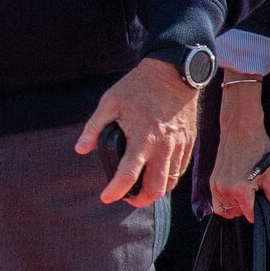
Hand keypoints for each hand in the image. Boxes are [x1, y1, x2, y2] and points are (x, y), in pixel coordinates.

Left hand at [76, 58, 199, 207]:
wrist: (174, 70)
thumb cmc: (139, 85)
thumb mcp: (110, 102)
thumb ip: (94, 127)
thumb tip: (80, 149)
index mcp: (142, 139)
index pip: (128, 177)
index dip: (115, 192)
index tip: (106, 197)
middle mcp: (163, 146)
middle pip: (155, 189)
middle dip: (140, 199)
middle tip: (127, 197)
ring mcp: (179, 145)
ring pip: (170, 182)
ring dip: (155, 190)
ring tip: (142, 186)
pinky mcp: (189, 141)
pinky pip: (180, 169)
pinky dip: (169, 177)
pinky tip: (157, 172)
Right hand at [208, 81, 269, 223]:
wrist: (241, 127)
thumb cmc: (258, 148)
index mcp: (239, 189)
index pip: (250, 216)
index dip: (260, 210)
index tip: (263, 196)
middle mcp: (224, 190)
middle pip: (239, 214)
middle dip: (249, 206)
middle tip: (256, 188)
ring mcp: (215, 186)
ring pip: (228, 211)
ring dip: (238, 205)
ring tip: (246, 186)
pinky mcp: (211, 182)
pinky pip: (218, 204)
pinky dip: (228, 202)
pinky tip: (237, 188)